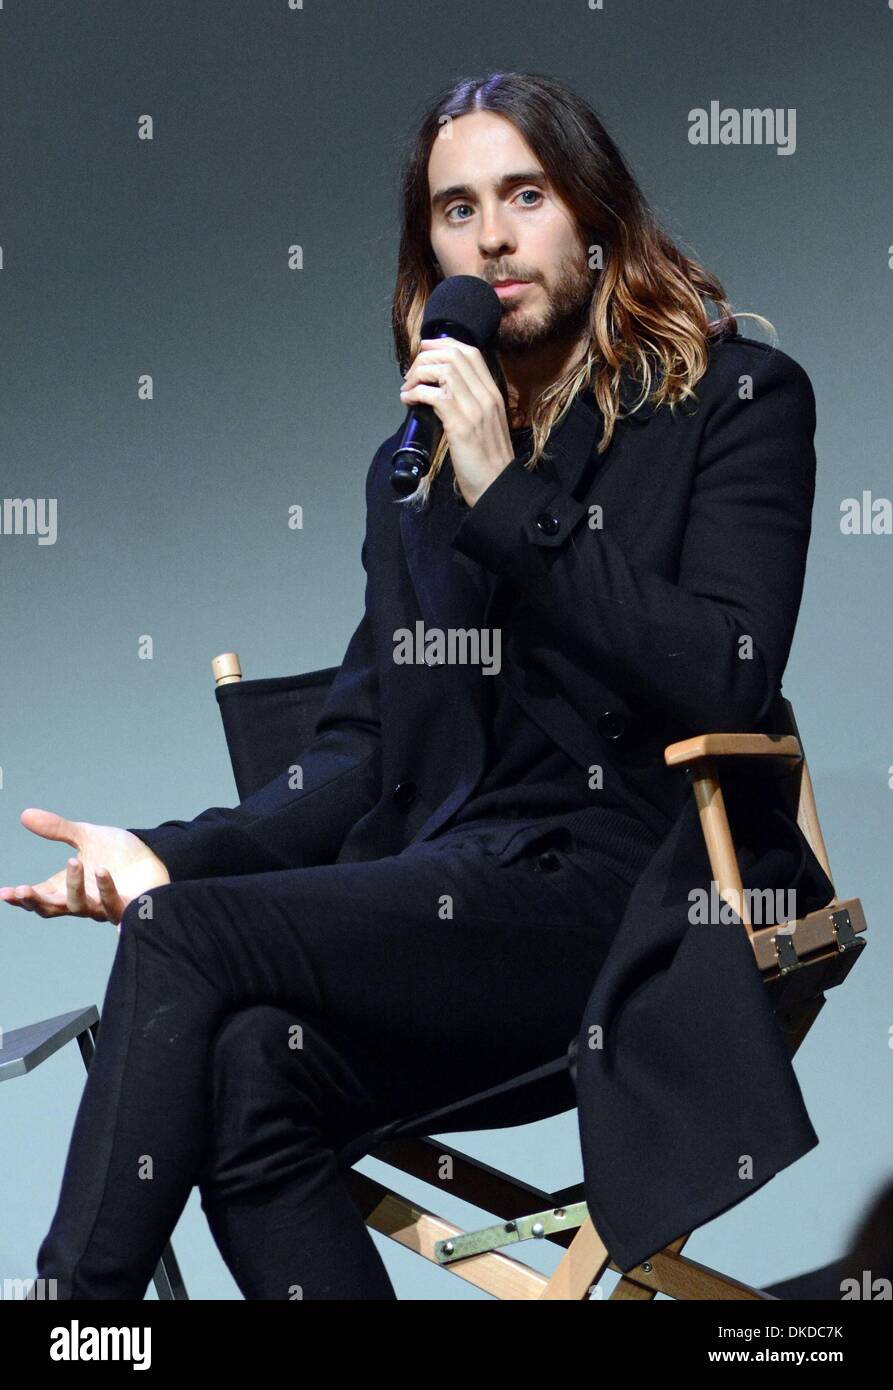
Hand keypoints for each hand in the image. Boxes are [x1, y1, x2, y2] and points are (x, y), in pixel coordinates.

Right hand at [0, 808, 171, 929]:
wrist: (155, 857)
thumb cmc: (119, 853)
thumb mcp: (86, 836)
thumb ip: (58, 829)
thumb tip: (25, 814)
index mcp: (67, 887)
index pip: (39, 897)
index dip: (21, 898)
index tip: (3, 893)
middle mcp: (83, 901)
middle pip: (53, 909)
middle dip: (36, 900)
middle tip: (23, 889)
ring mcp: (104, 907)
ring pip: (81, 906)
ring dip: (74, 886)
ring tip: (75, 860)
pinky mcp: (129, 907)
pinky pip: (114, 905)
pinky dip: (106, 889)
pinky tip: (102, 871)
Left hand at [400, 337, 513, 505]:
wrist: (497, 486)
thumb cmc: (487, 460)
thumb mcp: (485, 424)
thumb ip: (471, 404)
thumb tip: (443, 391)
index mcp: (492, 394)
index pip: (470, 352)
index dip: (444, 345)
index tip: (425, 350)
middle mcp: (486, 396)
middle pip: (454, 355)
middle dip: (426, 357)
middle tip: (411, 373)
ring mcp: (474, 409)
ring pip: (443, 370)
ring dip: (418, 374)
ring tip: (407, 388)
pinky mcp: (460, 425)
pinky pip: (434, 395)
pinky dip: (415, 393)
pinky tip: (408, 401)